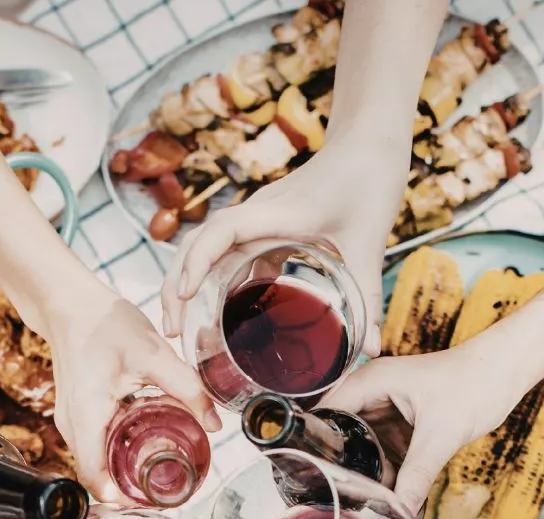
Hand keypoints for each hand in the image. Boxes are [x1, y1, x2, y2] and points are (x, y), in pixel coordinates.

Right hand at [45, 287, 217, 499]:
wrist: (70, 304)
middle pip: (94, 474)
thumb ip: (186, 387)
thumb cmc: (104, 324)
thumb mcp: (153, 354)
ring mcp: (68, 419)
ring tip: (156, 473)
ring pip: (93, 461)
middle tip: (164, 492)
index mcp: (86, 414)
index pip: (94, 475)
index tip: (151, 503)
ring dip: (120, 471)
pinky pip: (92, 444)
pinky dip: (113, 451)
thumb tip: (214, 424)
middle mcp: (71, 423)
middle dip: (126, 489)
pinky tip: (141, 443)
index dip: (120, 498)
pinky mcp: (74, 412)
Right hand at [160, 144, 405, 355]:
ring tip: (180, 325)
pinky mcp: (264, 224)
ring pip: (206, 247)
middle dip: (176, 284)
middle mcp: (256, 213)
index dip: (197, 262)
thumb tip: (373, 349)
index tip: (185, 296)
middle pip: (198, 243)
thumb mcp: (369, 244)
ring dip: (187, 280)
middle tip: (170, 330)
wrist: (368, 143)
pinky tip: (220, 312)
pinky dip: (215, 278)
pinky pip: (228, 251)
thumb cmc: (367, 182)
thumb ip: (367, 297)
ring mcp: (257, 218)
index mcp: (276, 213)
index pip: (220, 233)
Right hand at [318, 341, 543, 512]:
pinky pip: (386, 451)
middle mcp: (373, 393)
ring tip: (365, 502)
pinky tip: (388, 495)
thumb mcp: (441, 435)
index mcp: (371, 382)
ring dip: (366, 471)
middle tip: (338, 497)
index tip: (310, 474)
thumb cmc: (475, 382)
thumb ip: (417, 476)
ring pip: (363, 446)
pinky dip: (387, 471)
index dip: (314, 443)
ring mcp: (388, 408)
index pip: (325, 413)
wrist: (506, 372)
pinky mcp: (404, 423)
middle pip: (340, 433)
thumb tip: (398, 511)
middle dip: (341, 464)